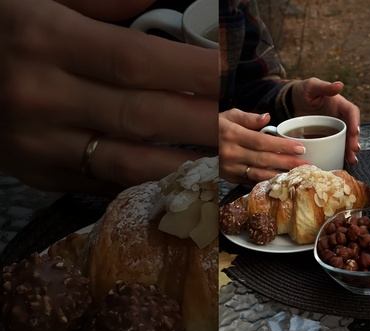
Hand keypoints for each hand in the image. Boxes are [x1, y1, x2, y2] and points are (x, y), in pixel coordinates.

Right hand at [0, 0, 218, 192]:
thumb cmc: (0, 26)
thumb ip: (105, 0)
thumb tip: (167, 4)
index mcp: (45, 39)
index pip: (138, 61)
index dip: (193, 71)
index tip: (233, 74)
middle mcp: (41, 95)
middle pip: (144, 116)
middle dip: (208, 124)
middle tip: (253, 127)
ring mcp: (38, 143)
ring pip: (129, 163)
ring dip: (190, 166)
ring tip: (236, 163)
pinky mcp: (37, 172)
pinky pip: (103, 183)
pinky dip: (149, 182)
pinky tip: (187, 180)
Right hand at [219, 109, 308, 183]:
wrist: (194, 143)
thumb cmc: (215, 126)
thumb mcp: (228, 116)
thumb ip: (248, 117)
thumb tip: (267, 118)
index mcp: (233, 135)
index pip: (263, 142)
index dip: (282, 146)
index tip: (300, 148)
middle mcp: (231, 153)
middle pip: (264, 160)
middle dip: (287, 163)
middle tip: (306, 165)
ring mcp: (229, 168)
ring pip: (259, 174)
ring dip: (280, 175)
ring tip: (298, 175)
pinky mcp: (229, 178)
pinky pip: (251, 181)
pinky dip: (266, 182)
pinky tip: (281, 181)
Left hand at [290, 78, 359, 164]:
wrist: (291, 101)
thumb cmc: (304, 91)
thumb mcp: (313, 86)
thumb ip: (325, 87)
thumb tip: (340, 85)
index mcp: (340, 104)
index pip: (352, 112)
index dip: (355, 122)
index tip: (355, 132)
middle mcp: (340, 117)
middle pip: (351, 130)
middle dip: (354, 140)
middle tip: (353, 150)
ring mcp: (333, 129)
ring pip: (345, 140)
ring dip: (349, 150)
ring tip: (351, 160)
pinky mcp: (325, 137)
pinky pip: (334, 146)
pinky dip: (338, 154)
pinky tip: (340, 161)